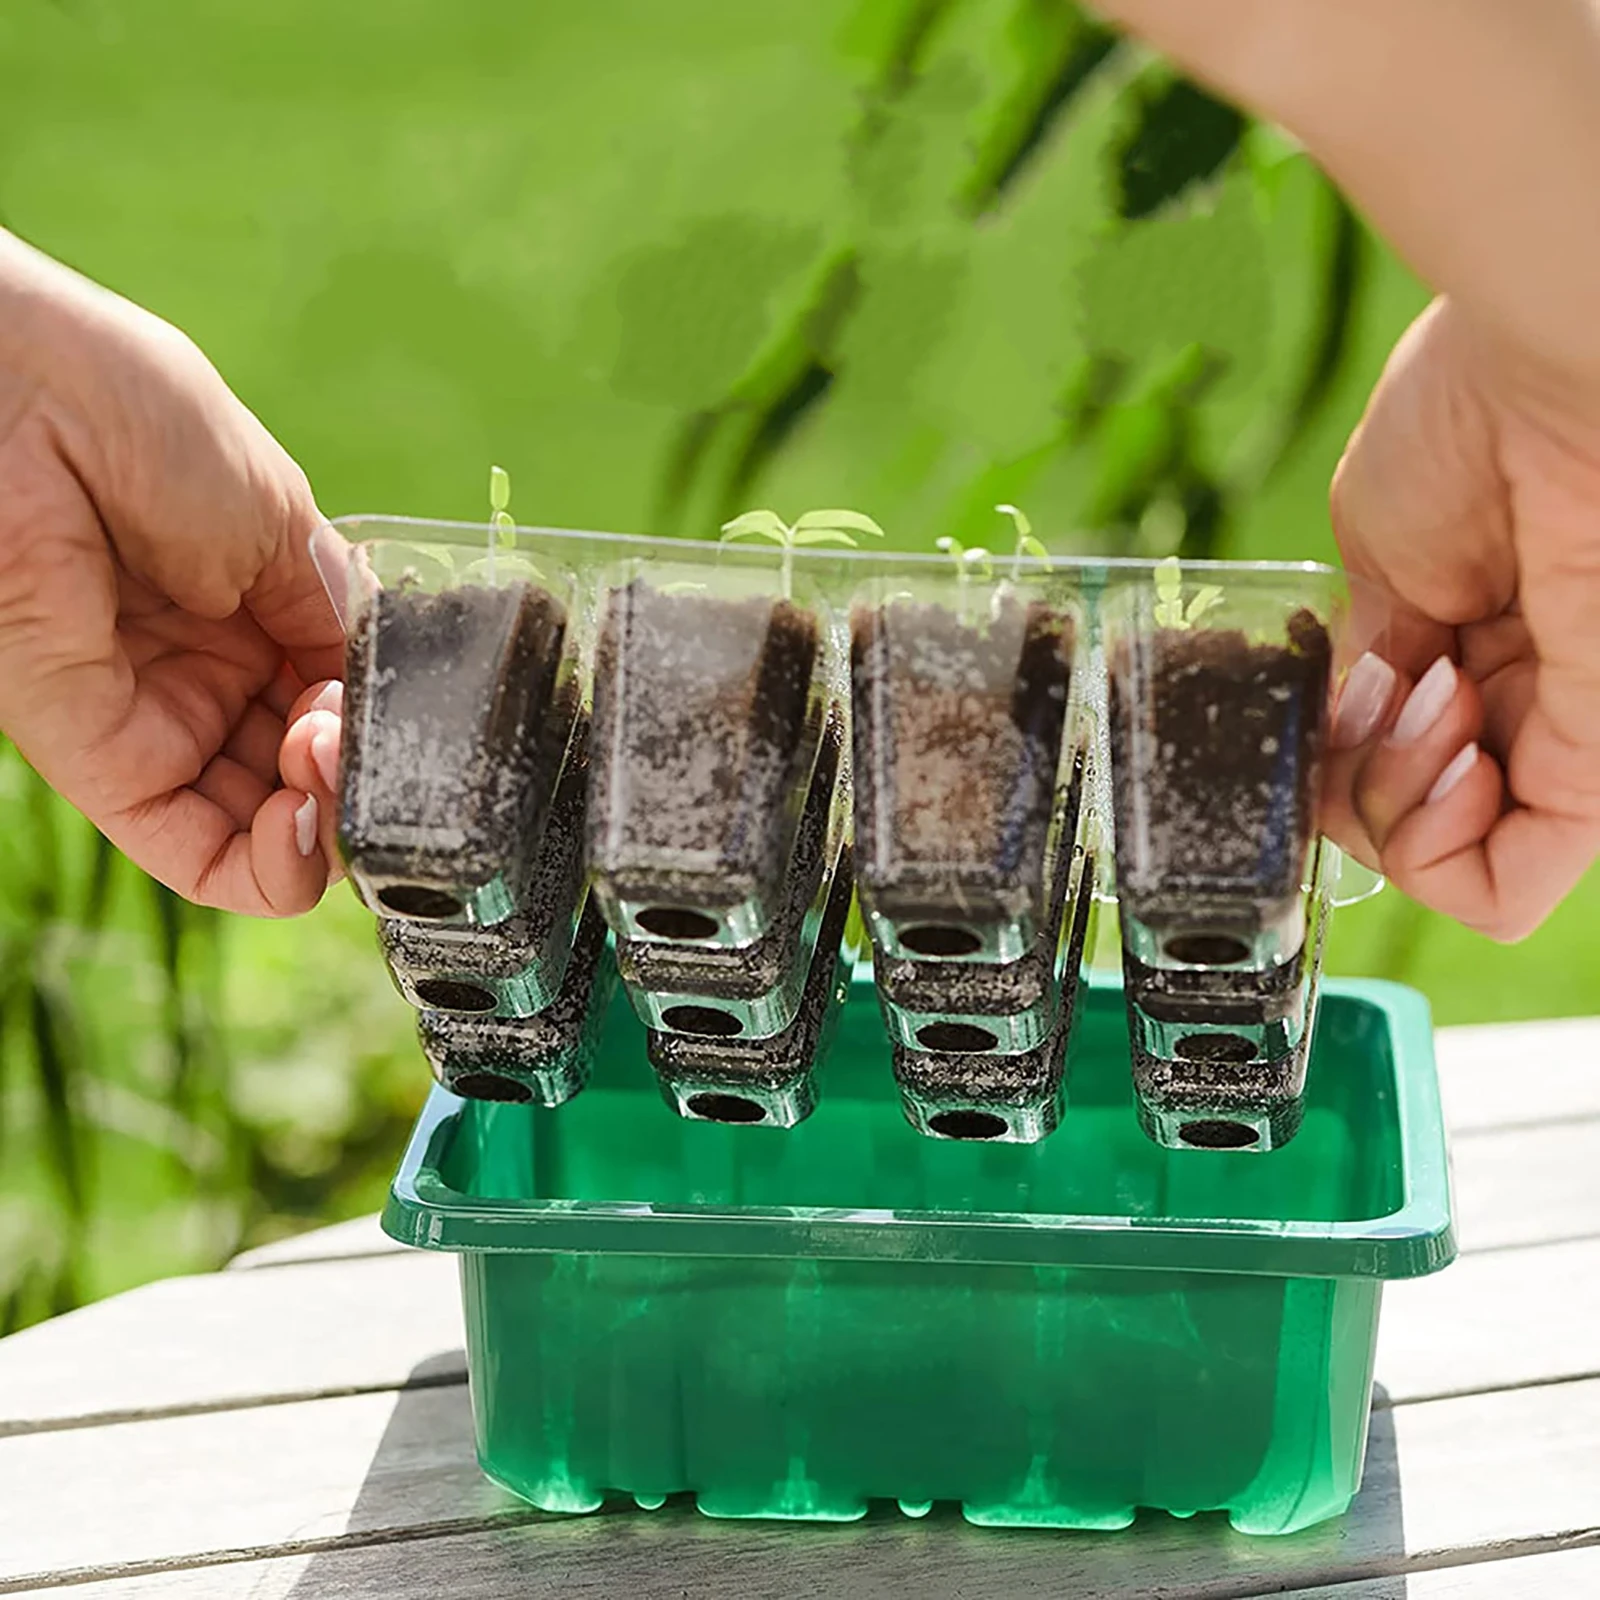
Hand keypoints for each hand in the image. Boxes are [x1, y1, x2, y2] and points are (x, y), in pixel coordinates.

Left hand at [0, 231, 344, 914]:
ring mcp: (155, 724)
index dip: (373, 724)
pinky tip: (309, 818)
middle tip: (352, 733)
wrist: (24, 395)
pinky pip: (199, 856)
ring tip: (326, 755)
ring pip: (264, 831)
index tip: (382, 701)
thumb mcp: (278, 517)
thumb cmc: (137, 419)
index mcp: (250, 611)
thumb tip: (376, 697)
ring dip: (325, 822)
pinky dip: (272, 865)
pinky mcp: (101, 768)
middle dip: (355, 775)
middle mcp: (205, 676)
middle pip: (306, 777)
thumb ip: (332, 620)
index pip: (333, 709)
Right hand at [1321, 298, 1599, 939]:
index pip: (1390, 768)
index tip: (1346, 692)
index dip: (1343, 758)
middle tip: (1378, 693)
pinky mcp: (1590, 769)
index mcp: (1476, 649)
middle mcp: (1523, 706)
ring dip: (1387, 807)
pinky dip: (1426, 852)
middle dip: (1358, 782)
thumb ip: (1360, 664)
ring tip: (1422, 696)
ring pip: (1449, 867)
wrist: (1542, 369)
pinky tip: (1436, 759)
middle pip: (1407, 823)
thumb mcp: (1372, 562)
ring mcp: (1560, 742)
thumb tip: (1336, 737)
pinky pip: (1498, 889)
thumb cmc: (1463, 426)